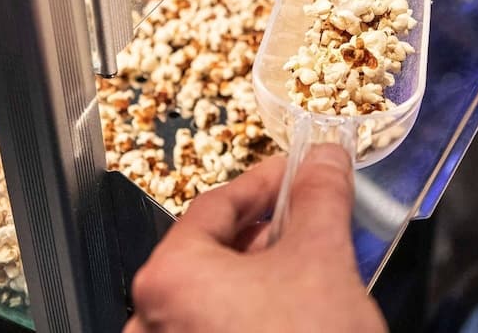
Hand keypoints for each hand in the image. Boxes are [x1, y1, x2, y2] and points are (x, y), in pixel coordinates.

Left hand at [125, 145, 386, 332]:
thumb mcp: (322, 260)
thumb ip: (320, 198)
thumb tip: (324, 160)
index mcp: (168, 279)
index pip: (215, 205)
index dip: (264, 182)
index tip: (295, 172)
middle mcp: (152, 323)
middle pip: (213, 251)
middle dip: (267, 230)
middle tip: (309, 214)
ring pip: (217, 296)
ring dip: (264, 273)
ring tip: (312, 263)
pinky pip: (218, 328)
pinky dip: (254, 312)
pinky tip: (295, 312)